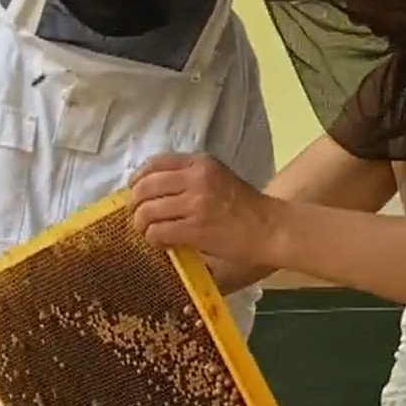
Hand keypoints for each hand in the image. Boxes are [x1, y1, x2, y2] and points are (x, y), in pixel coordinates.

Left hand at [129, 154, 278, 270]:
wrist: (270, 228)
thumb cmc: (246, 207)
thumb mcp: (218, 178)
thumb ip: (189, 178)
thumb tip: (151, 190)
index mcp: (200, 163)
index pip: (154, 164)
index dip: (137, 180)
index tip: (135, 192)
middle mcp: (196, 178)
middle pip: (145, 187)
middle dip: (134, 205)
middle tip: (137, 217)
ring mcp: (196, 203)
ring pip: (147, 212)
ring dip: (142, 225)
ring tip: (149, 232)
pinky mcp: (196, 228)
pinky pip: (158, 232)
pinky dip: (154, 239)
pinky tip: (162, 243)